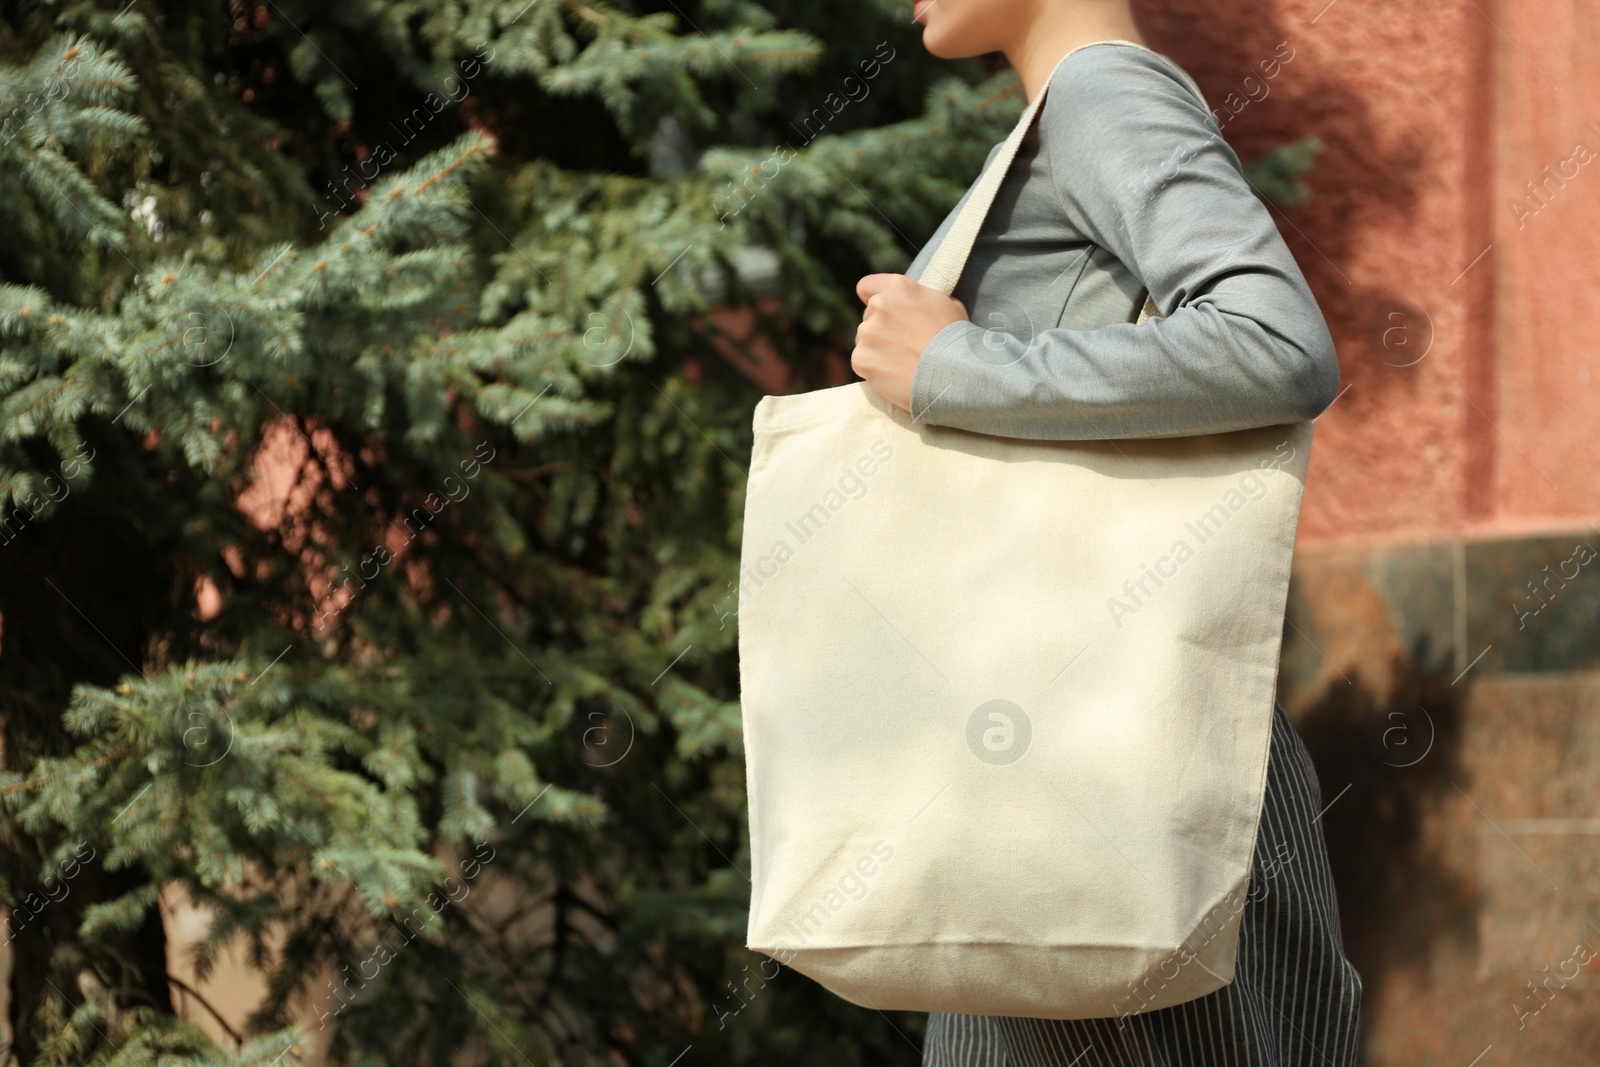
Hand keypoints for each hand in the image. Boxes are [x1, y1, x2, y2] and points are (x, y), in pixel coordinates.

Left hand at [851, 273, 967, 413]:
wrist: (953, 374)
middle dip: (881, 329)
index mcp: (899, 287)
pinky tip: (895, 374)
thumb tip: (919, 304)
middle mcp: (878, 305)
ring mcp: (867, 332)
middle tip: (903, 345)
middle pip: (868, 317)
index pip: (867, 286)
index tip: (884, 312)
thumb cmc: (956, 340)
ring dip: (877, 349)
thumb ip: (924, 298)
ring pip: (864, 340)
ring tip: (902, 363)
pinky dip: (874, 369)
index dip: (873, 298)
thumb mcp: (948, 304)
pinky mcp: (861, 358)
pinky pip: (862, 362)